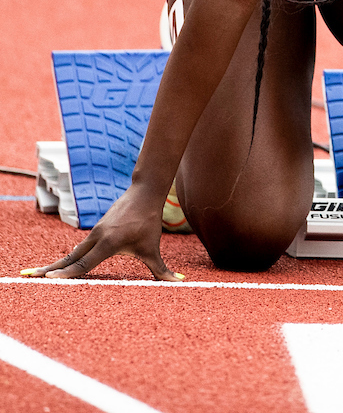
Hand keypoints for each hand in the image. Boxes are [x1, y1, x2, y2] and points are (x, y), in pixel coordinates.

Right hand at [20, 184, 182, 281]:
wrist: (144, 193)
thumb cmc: (149, 222)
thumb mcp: (153, 248)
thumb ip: (161, 269)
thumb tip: (179, 282)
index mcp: (108, 243)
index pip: (85, 263)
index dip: (68, 273)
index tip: (51, 279)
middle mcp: (97, 237)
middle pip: (70, 257)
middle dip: (50, 268)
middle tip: (30, 277)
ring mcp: (94, 232)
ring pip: (72, 251)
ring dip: (55, 263)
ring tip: (36, 273)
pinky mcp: (96, 229)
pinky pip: (79, 247)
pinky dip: (67, 256)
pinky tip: (58, 264)